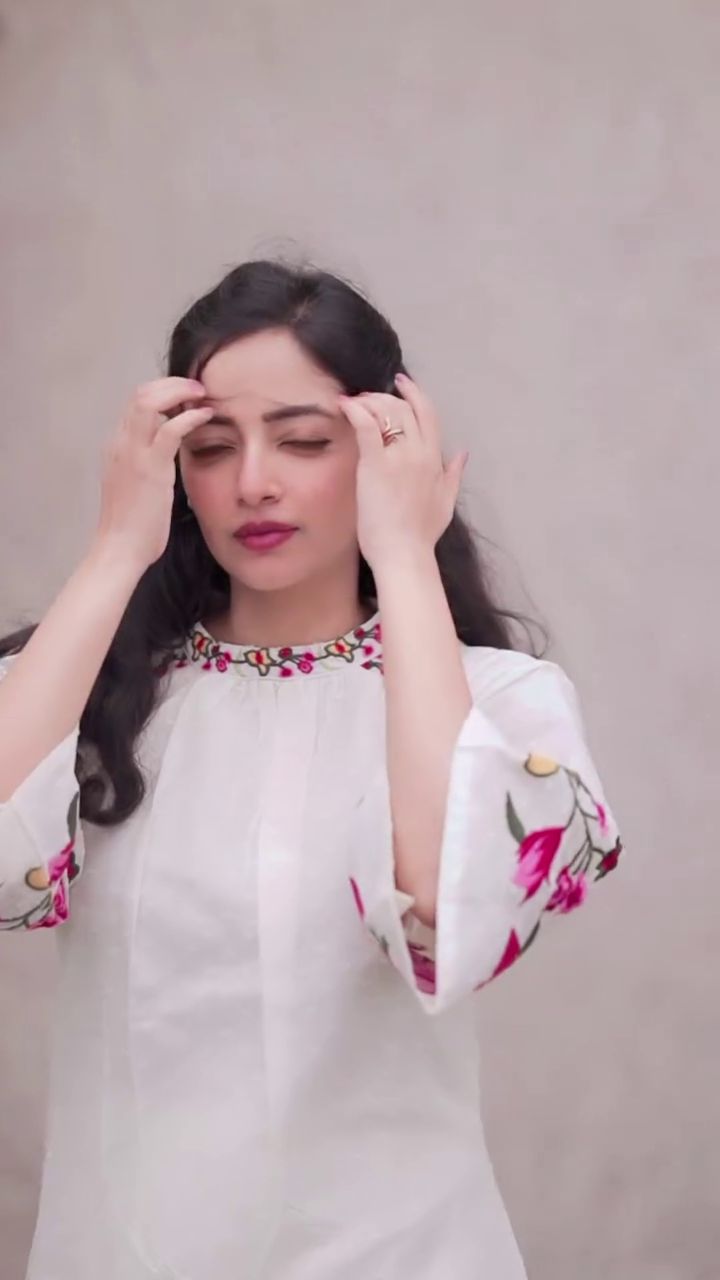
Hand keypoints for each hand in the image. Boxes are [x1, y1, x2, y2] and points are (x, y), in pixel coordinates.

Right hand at [95, 377, 212, 570]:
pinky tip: (207, 415)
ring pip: (149, 400)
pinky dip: (190, 416)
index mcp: (117, 447)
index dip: (163, 392)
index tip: (187, 396)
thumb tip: (174, 455)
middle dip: (172, 384)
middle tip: (198, 388)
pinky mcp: (149, 467)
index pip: (136, 403)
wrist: (120, 549)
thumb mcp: (139, 486)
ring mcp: (132, 453)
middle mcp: (120, 443)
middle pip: (140, 393)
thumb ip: (152, 465)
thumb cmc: (134, 526)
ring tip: (203, 395)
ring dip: (179, 391)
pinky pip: (170, 428)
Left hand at [339, 375, 465, 571]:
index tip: (401, 383)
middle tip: (367, 397)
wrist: (404, 554)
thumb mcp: (445, 502)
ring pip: (386, 412)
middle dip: (384, 396)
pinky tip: (344, 406)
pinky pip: (366, 426)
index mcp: (435, 460)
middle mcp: (419, 453)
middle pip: (404, 408)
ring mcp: (398, 458)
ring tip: (355, 403)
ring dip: (369, 401)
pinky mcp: (375, 466)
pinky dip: (355, 410)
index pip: (428, 414)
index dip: (414, 394)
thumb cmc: (421, 535)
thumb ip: (453, 475)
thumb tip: (462, 455)